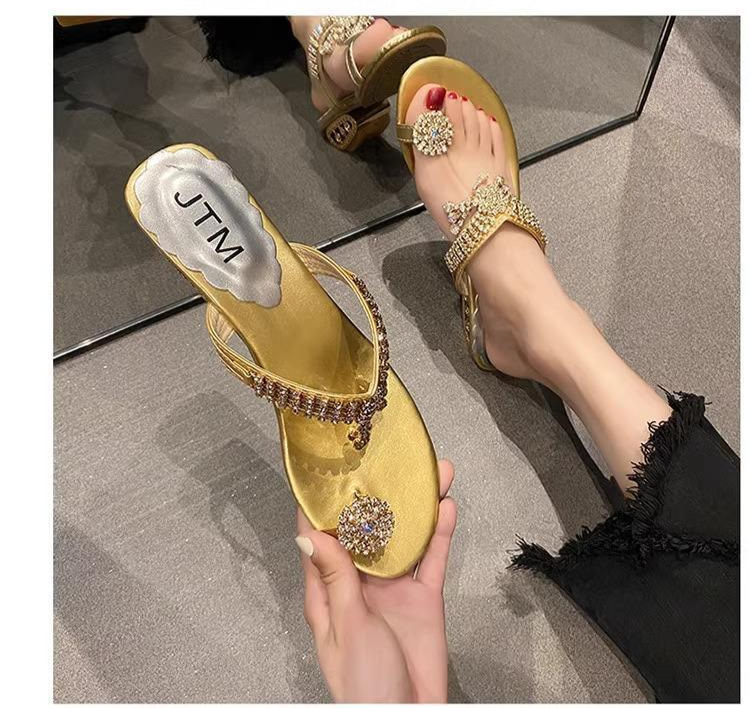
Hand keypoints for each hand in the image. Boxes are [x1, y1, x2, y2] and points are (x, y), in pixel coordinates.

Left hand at [295, 460, 456, 702]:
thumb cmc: (363, 686)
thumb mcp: (346, 626)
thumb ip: (336, 578)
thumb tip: (309, 534)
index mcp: (329, 590)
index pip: (321, 537)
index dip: (323, 504)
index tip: (328, 470)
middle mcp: (360, 582)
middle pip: (370, 528)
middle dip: (381, 495)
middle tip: (391, 460)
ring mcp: (393, 588)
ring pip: (404, 536)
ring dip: (417, 505)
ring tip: (432, 472)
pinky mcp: (423, 597)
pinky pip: (431, 558)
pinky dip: (439, 533)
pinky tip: (445, 508)